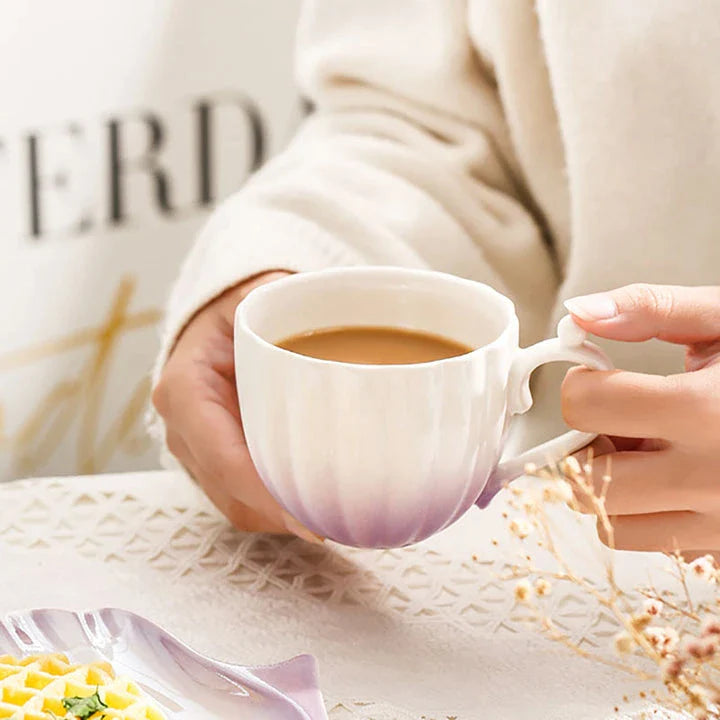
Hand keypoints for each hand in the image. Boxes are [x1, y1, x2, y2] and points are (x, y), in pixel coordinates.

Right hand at [152, 271, 321, 542]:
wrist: (220, 320)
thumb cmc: (242, 306)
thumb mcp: (259, 294)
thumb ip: (290, 303)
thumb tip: (356, 321)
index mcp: (186, 389)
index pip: (225, 458)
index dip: (269, 494)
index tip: (315, 517)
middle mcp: (184, 429)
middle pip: (234, 493)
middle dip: (287, 514)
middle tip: (344, 524)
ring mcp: (198, 452)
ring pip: (240, 505)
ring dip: (287, 518)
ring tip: (341, 518)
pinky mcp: (217, 463)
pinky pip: (247, 499)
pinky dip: (282, 507)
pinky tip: (321, 502)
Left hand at [562, 284, 719, 553]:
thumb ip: (651, 309)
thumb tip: (579, 313)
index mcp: (706, 410)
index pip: (587, 406)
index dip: (581, 385)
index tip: (597, 377)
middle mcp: (711, 476)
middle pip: (587, 477)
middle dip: (585, 445)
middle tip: (615, 421)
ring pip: (611, 524)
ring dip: (609, 487)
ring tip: (645, 451)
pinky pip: (655, 544)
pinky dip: (646, 516)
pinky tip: (674, 479)